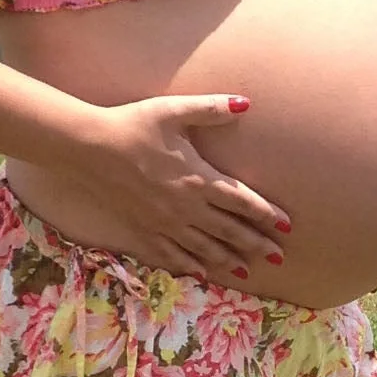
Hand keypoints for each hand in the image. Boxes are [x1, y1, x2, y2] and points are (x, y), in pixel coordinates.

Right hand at [66, 94, 292, 283]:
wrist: (89, 149)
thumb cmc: (133, 125)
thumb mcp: (173, 111)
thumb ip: (210, 109)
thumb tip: (245, 103)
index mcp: (198, 178)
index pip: (242, 200)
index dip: (266, 214)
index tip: (286, 226)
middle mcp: (186, 207)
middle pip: (230, 231)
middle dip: (256, 244)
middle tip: (278, 256)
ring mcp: (165, 223)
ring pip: (205, 248)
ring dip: (229, 259)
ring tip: (247, 269)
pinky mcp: (144, 231)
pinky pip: (173, 255)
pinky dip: (191, 266)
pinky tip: (203, 273)